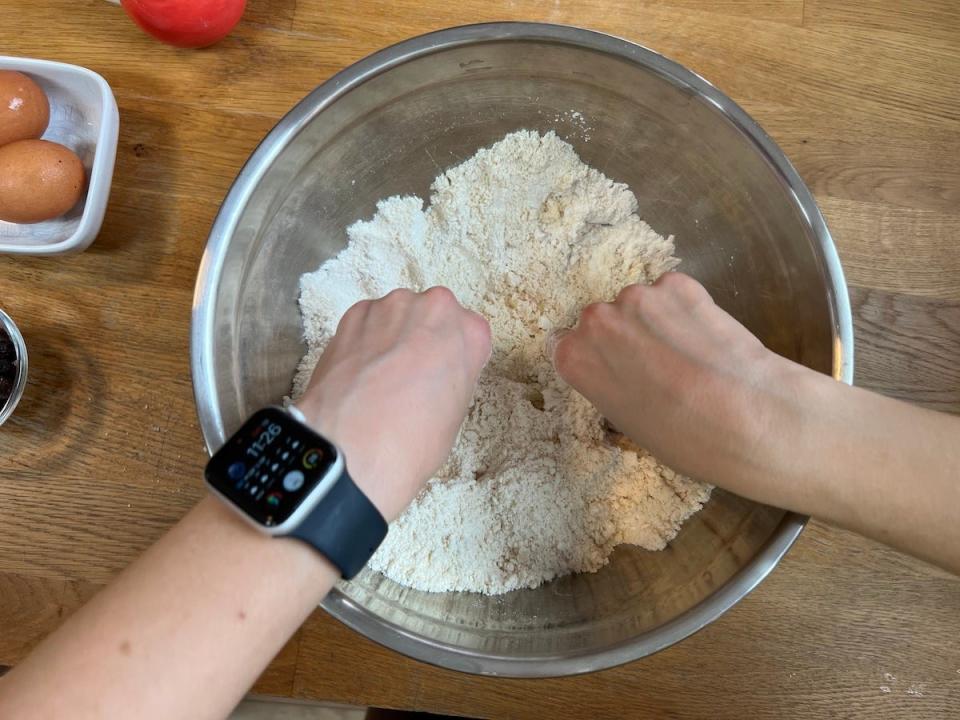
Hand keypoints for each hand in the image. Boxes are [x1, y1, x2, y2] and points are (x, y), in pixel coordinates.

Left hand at [296, 287, 490, 520]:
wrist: (354, 448)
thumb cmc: (411, 440)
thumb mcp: (454, 413)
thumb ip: (452, 377)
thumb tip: (432, 376)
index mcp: (470, 332)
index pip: (468, 335)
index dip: (452, 359)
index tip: (442, 375)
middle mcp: (434, 308)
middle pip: (431, 318)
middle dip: (421, 341)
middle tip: (409, 377)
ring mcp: (391, 307)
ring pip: (396, 318)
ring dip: (390, 339)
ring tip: (378, 380)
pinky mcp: (354, 315)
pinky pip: (365, 323)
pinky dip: (362, 343)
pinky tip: (358, 375)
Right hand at [551, 272, 784, 486]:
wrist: (747, 417)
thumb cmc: (685, 438)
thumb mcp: (629, 422)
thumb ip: (609, 384)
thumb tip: (624, 372)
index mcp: (574, 358)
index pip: (569, 345)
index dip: (598, 358)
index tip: (617, 368)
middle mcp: (595, 320)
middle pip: (604, 320)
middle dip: (627, 336)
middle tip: (658, 365)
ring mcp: (636, 296)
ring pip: (641, 305)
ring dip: (659, 321)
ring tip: (690, 355)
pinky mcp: (676, 283)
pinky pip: (674, 293)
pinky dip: (688, 309)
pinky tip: (707, 338)